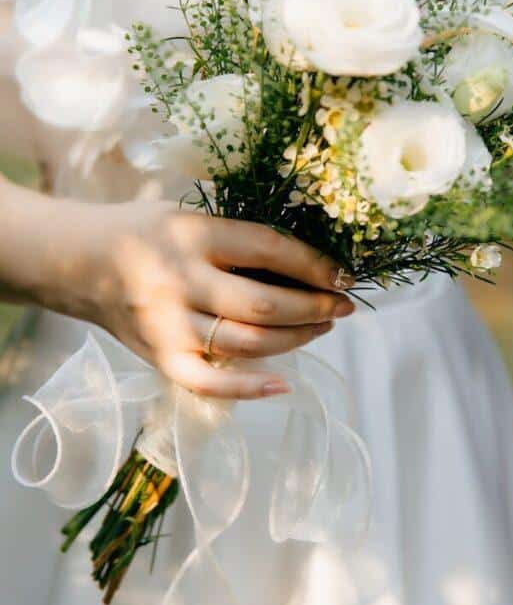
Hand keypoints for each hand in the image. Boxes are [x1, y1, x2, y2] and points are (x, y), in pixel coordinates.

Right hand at [89, 203, 355, 397]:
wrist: (76, 262)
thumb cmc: (143, 232)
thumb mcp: (187, 214)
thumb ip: (237, 236)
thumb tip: (308, 261)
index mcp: (190, 233)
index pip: (268, 249)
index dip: (314, 264)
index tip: (342, 273)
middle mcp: (178, 280)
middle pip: (263, 303)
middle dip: (315, 306)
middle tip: (343, 305)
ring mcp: (167, 324)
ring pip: (246, 343)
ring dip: (296, 338)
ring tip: (321, 326)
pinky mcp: (158, 357)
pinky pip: (208, 383)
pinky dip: (249, 389)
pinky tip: (284, 383)